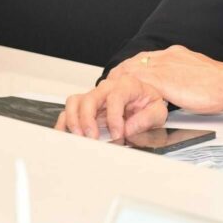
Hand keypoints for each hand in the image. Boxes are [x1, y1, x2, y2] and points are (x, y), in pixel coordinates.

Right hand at [54, 75, 168, 139]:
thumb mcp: (158, 111)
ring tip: (80, 137)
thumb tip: (129, 128)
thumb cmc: (148, 104)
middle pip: (91, 98)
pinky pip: (68, 110)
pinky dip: (65, 123)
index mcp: (127, 85)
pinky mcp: (85, 105)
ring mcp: (94, 96)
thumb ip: (147, 118)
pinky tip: (67, 134)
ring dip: (74, 121)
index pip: (115, 97)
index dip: (115, 117)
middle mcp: (108, 88)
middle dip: (89, 120)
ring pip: (75, 102)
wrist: (143, 101)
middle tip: (93, 137)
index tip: (118, 133)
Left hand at [108, 45, 222, 115]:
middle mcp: (167, 56)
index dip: (134, 67)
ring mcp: (162, 67)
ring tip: (109, 93)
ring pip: (131, 70)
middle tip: (111, 84)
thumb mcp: (198, 73)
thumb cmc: (219, 83)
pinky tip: (117, 100)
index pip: (148, 57)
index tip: (127, 74)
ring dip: (119, 81)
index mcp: (176, 54)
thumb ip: (186, 76)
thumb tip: (182, 84)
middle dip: (121, 72)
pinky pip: (135, 84)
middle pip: (135, 61)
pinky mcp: (161, 80)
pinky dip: (124, 91)